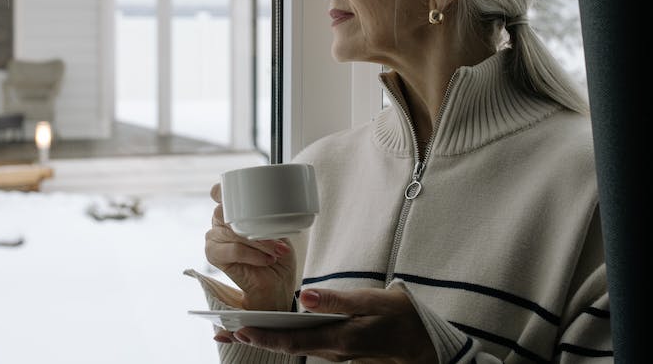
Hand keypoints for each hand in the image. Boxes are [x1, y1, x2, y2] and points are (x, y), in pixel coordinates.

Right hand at [205, 183, 297, 310]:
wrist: (276, 283)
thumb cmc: (277, 254)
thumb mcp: (277, 228)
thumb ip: (269, 215)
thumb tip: (274, 204)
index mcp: (232, 210)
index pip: (220, 192)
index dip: (225, 190)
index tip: (245, 194)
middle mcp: (219, 221)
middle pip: (227, 211)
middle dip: (254, 223)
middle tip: (277, 238)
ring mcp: (214, 237)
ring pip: (233, 231)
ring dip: (259, 242)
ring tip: (276, 251)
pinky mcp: (213, 255)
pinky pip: (233, 250)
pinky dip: (252, 255)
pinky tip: (266, 260)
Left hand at [215, 287, 436, 363]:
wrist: (429, 346)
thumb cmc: (404, 320)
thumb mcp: (376, 302)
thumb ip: (339, 301)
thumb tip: (306, 296)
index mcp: (339, 339)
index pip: (292, 341)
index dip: (263, 336)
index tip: (238, 329)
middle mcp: (335, 353)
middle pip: (287, 348)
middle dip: (254, 340)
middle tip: (223, 334)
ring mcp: (339, 356)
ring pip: (296, 349)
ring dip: (268, 340)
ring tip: (240, 331)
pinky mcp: (344, 353)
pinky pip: (309, 348)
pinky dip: (288, 340)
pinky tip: (276, 332)